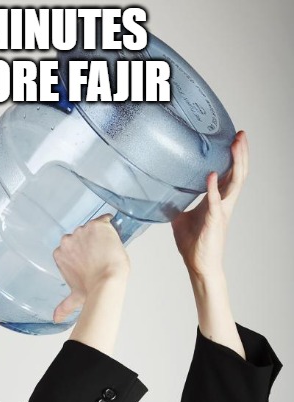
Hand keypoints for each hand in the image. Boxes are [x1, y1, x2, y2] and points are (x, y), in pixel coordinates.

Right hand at [52, 214, 129, 322]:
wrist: (107, 282)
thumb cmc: (92, 290)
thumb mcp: (75, 298)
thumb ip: (64, 306)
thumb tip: (56, 319)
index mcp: (59, 253)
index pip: (71, 246)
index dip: (82, 251)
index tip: (90, 259)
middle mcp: (68, 240)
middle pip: (81, 235)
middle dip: (89, 243)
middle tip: (100, 256)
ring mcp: (83, 231)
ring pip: (92, 228)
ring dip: (100, 236)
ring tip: (107, 250)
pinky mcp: (98, 225)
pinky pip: (105, 219)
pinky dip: (110, 225)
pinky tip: (114, 234)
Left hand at [171, 130, 248, 277]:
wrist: (198, 266)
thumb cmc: (194, 244)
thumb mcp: (180, 218)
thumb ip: (176, 204)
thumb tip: (161, 194)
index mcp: (217, 200)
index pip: (229, 173)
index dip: (233, 156)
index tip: (233, 138)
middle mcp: (224, 203)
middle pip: (238, 172)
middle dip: (240, 152)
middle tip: (240, 134)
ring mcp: (221, 211)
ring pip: (234, 183)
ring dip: (235, 163)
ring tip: (235, 145)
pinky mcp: (214, 222)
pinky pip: (215, 202)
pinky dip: (213, 189)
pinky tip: (210, 175)